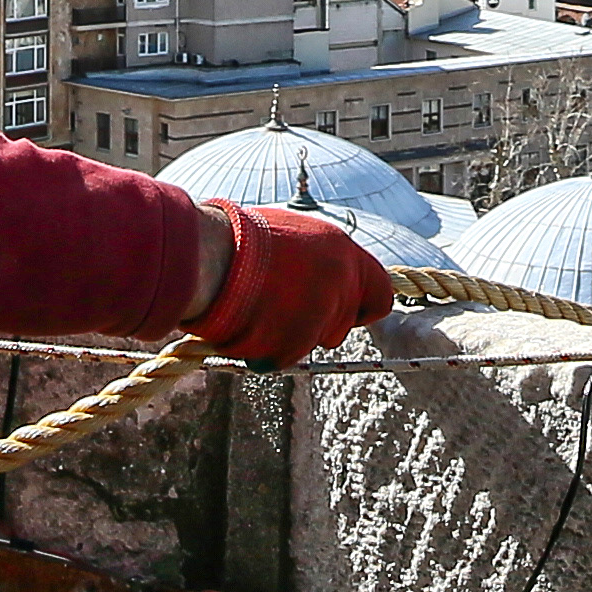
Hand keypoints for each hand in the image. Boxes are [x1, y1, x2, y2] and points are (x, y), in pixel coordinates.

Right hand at [183, 204, 396, 364]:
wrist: (210, 254)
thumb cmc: (240, 238)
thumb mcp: (292, 234)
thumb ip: (319, 260)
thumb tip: (324, 278)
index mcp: (343, 251)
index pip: (381, 293)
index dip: (362, 306)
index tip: (342, 309)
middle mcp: (340, 281)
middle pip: (343, 325)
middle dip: (317, 325)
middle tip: (281, 308)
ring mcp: (320, 312)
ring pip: (312, 342)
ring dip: (288, 335)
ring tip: (256, 308)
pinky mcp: (295, 341)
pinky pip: (282, 356)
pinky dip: (263, 348)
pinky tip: (244, 323)